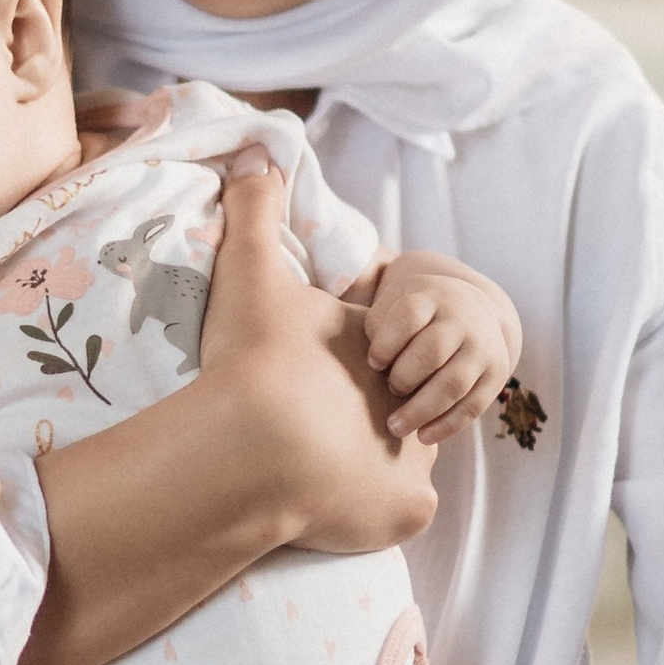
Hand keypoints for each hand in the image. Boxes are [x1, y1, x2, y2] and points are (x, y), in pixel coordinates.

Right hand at [200, 160, 439, 556]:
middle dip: (365, 418)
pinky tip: (337, 508)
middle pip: (393, 409)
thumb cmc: (252, 363)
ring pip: (402, 465)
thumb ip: (254, 212)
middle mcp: (406, 401)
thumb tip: (257, 149)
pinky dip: (376, 515)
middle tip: (312, 430)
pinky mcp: (409, 509)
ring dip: (371, 469)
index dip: (348, 370)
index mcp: (376, 352)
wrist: (253, 445)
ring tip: (321, 473)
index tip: (305, 383)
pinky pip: (402, 514)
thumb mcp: (250, 274)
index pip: (380, 357)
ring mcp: (413, 460)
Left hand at [363, 251, 522, 444]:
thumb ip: (365, 319)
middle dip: (404, 377)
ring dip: (421, 410)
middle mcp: (461, 319)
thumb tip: (331, 346)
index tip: (373, 363)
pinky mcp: (495, 374)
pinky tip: (423, 437)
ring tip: (395, 427)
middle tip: (389, 391)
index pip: (407, 317)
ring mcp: (482, 347)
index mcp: (431, 296)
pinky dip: (447, 425)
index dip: (385, 343)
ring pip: (453, 383)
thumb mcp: (392, 302)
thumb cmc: (414, 315)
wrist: (473, 308)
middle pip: (431, 352)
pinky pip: (473, 405)